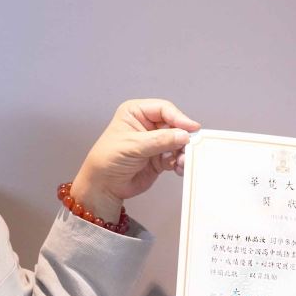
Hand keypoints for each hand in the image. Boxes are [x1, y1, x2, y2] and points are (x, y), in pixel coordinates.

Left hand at [70, 99, 201, 221]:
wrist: (104, 186)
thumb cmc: (109, 159)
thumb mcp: (133, 145)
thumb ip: (160, 140)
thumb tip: (184, 135)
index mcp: (136, 112)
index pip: (164, 109)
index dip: (179, 117)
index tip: (191, 128)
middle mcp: (148, 125)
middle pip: (174, 125)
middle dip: (182, 137)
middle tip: (190, 147)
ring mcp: (155, 142)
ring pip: (178, 142)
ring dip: (183, 152)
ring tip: (182, 162)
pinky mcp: (160, 158)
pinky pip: (176, 157)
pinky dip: (180, 162)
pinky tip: (179, 168)